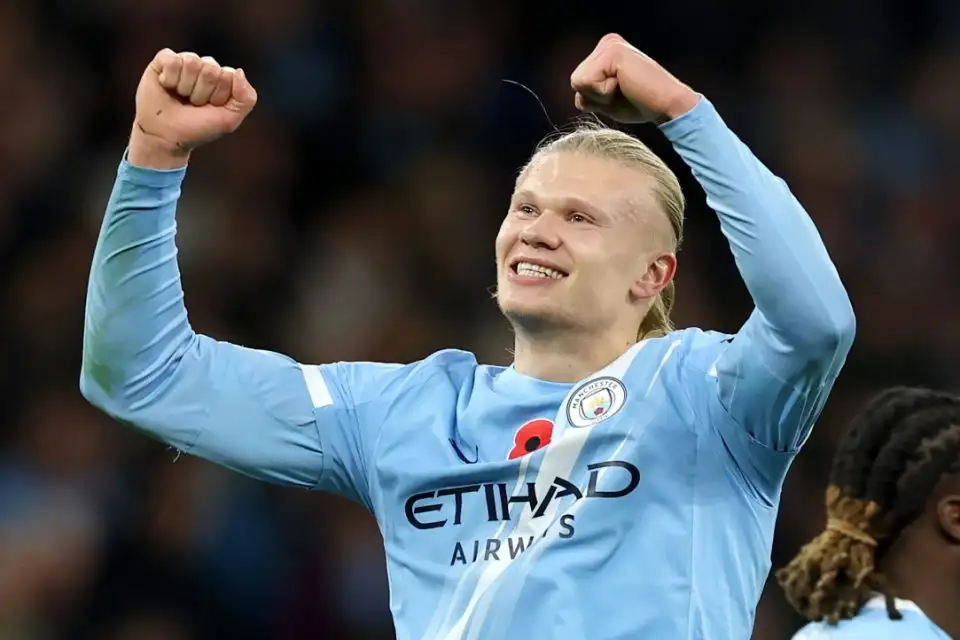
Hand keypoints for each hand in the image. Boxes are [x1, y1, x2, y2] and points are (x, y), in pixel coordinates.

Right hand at [130, 49, 257, 167]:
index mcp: (224, 78)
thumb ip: (246, 98)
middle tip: (193, 104)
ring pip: (192, 63)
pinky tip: (167, 86)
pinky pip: (172, 60)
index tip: (209, 108)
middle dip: (201, 93)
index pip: (228, 76)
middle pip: (211, 69)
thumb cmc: (198, 128)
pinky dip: (169, 78)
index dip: (218, 96)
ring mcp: (185, 62)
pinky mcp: (164, 60)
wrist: (166, 137)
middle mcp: (205, 67)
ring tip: (180, 97)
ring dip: (185, 87)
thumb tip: (238, 71)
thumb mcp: (229, 119)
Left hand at [570, 34, 698, 123]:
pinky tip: (625, 85)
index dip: (596, 99)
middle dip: (596, 97)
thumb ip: (590, 95)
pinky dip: (603, 93)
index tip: (621, 94)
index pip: (578, 82)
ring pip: (578, 82)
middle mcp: (606, 43)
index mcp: (605, 52)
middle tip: (623, 92)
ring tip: (624, 88)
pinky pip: (586, 82)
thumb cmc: (641, 105)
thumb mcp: (607, 101)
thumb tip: (578, 98)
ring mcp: (608, 45)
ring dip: (600, 95)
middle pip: (575, 81)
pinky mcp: (611, 52)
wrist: (666, 106)